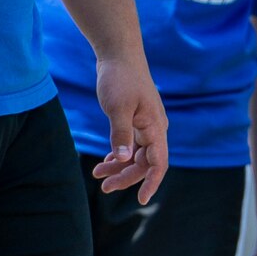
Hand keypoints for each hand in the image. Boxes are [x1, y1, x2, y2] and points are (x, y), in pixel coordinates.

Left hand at [87, 49, 168, 203]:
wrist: (118, 55)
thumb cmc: (119, 78)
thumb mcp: (117, 107)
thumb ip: (120, 134)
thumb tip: (123, 160)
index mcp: (155, 127)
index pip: (159, 163)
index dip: (152, 183)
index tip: (142, 200)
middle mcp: (154, 129)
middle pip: (144, 163)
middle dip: (125, 177)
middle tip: (103, 186)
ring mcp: (146, 125)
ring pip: (136, 156)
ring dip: (119, 168)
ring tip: (97, 174)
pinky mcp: (136, 121)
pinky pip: (131, 146)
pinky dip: (119, 155)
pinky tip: (106, 161)